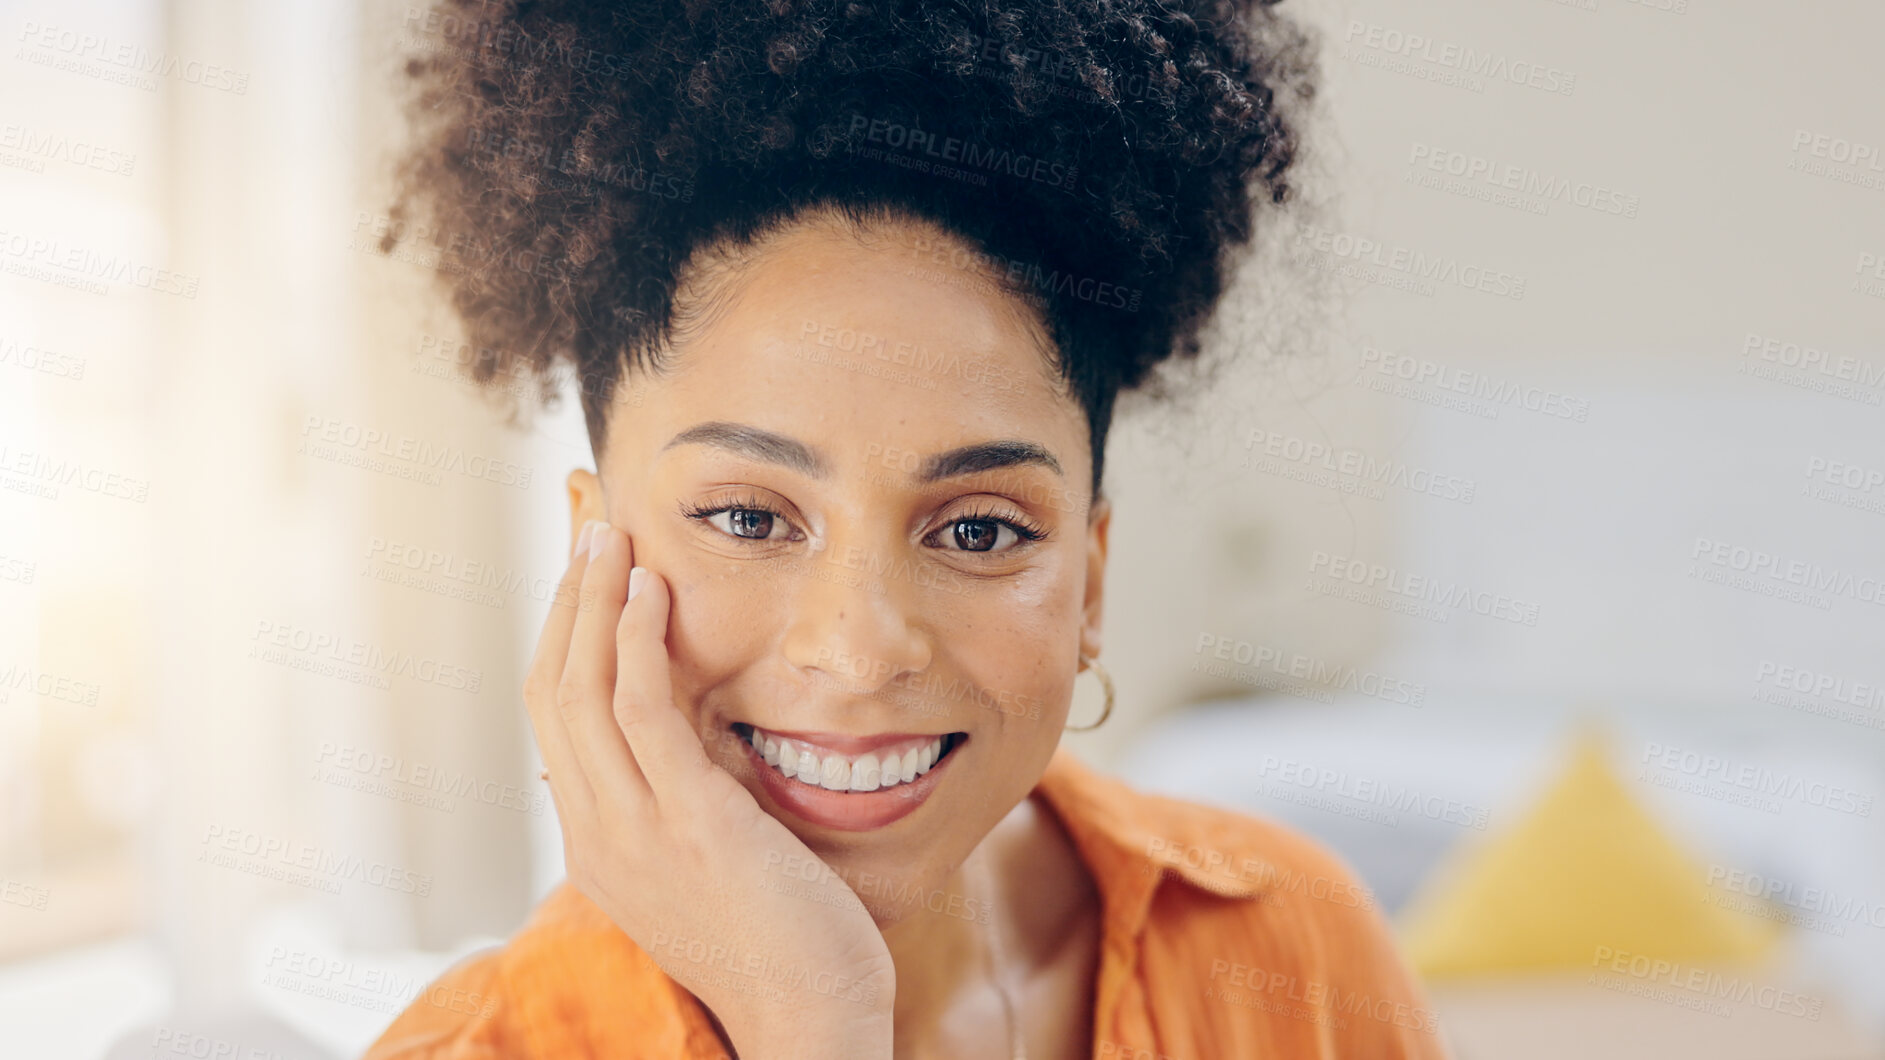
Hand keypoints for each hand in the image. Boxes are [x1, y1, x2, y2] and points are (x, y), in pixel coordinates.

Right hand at [525, 520, 895, 1059]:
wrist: (811, 1016)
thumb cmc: (779, 941)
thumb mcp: (704, 862)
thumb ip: (676, 799)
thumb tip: (673, 736)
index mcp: (596, 843)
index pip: (553, 717)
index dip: (561, 633)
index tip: (581, 571)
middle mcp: (596, 834)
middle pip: (549, 689)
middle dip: (565, 598)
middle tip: (587, 525)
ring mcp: (633, 830)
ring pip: (580, 689)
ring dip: (592, 600)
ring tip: (610, 534)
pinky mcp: (688, 822)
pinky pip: (640, 710)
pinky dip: (636, 640)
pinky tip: (649, 589)